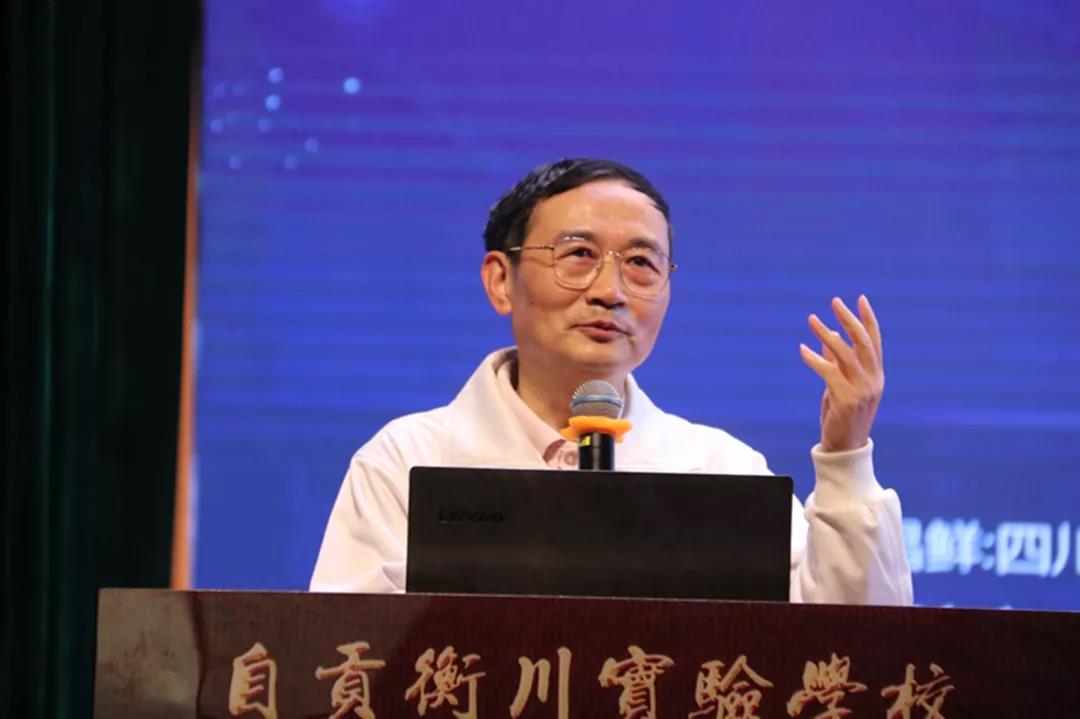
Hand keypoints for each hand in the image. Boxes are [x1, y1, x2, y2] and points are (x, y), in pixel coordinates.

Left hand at [799, 295, 883, 452]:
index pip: (875, 341)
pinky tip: (802, 349)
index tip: (860, 298)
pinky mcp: (846, 400)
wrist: (844, 447)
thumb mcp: (841, 384)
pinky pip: (828, 372)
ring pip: (845, 354)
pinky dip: (814, 359)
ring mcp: (862, 390)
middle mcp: (874, 380)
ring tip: (811, 319)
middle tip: (834, 301)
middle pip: (863, 342)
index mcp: (876, 375)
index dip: (868, 319)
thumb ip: (837, 362)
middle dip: (849, 319)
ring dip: (826, 334)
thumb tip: (828, 337)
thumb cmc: (842, 415)